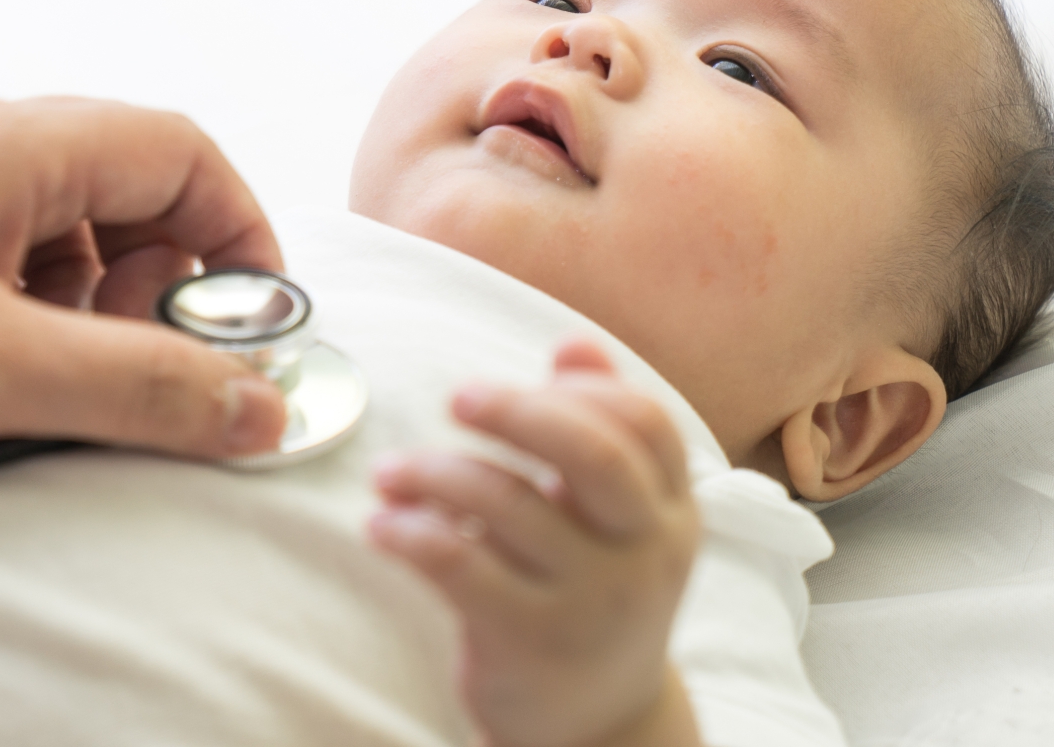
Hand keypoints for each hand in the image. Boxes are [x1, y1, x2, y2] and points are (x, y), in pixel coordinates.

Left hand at [0, 96, 288, 466]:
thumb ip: (139, 388)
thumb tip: (261, 408)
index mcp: (8, 145)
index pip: (178, 153)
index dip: (236, 238)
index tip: (246, 338)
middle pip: (121, 199)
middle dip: (158, 295)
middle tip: (139, 386)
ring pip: (50, 248)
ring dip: (81, 325)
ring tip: (42, 405)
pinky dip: (11, 338)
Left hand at [368, 342, 701, 746]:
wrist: (599, 728)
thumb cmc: (593, 595)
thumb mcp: (618, 522)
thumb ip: (600, 431)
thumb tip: (575, 344)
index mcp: (671, 510)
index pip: (644, 422)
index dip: (582, 389)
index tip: (526, 382)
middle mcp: (644, 552)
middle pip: (593, 455)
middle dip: (518, 412)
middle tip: (456, 397)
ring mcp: (590, 600)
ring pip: (508, 506)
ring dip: (433, 472)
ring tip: (389, 472)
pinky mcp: (530, 640)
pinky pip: (460, 567)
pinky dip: (409, 534)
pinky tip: (381, 525)